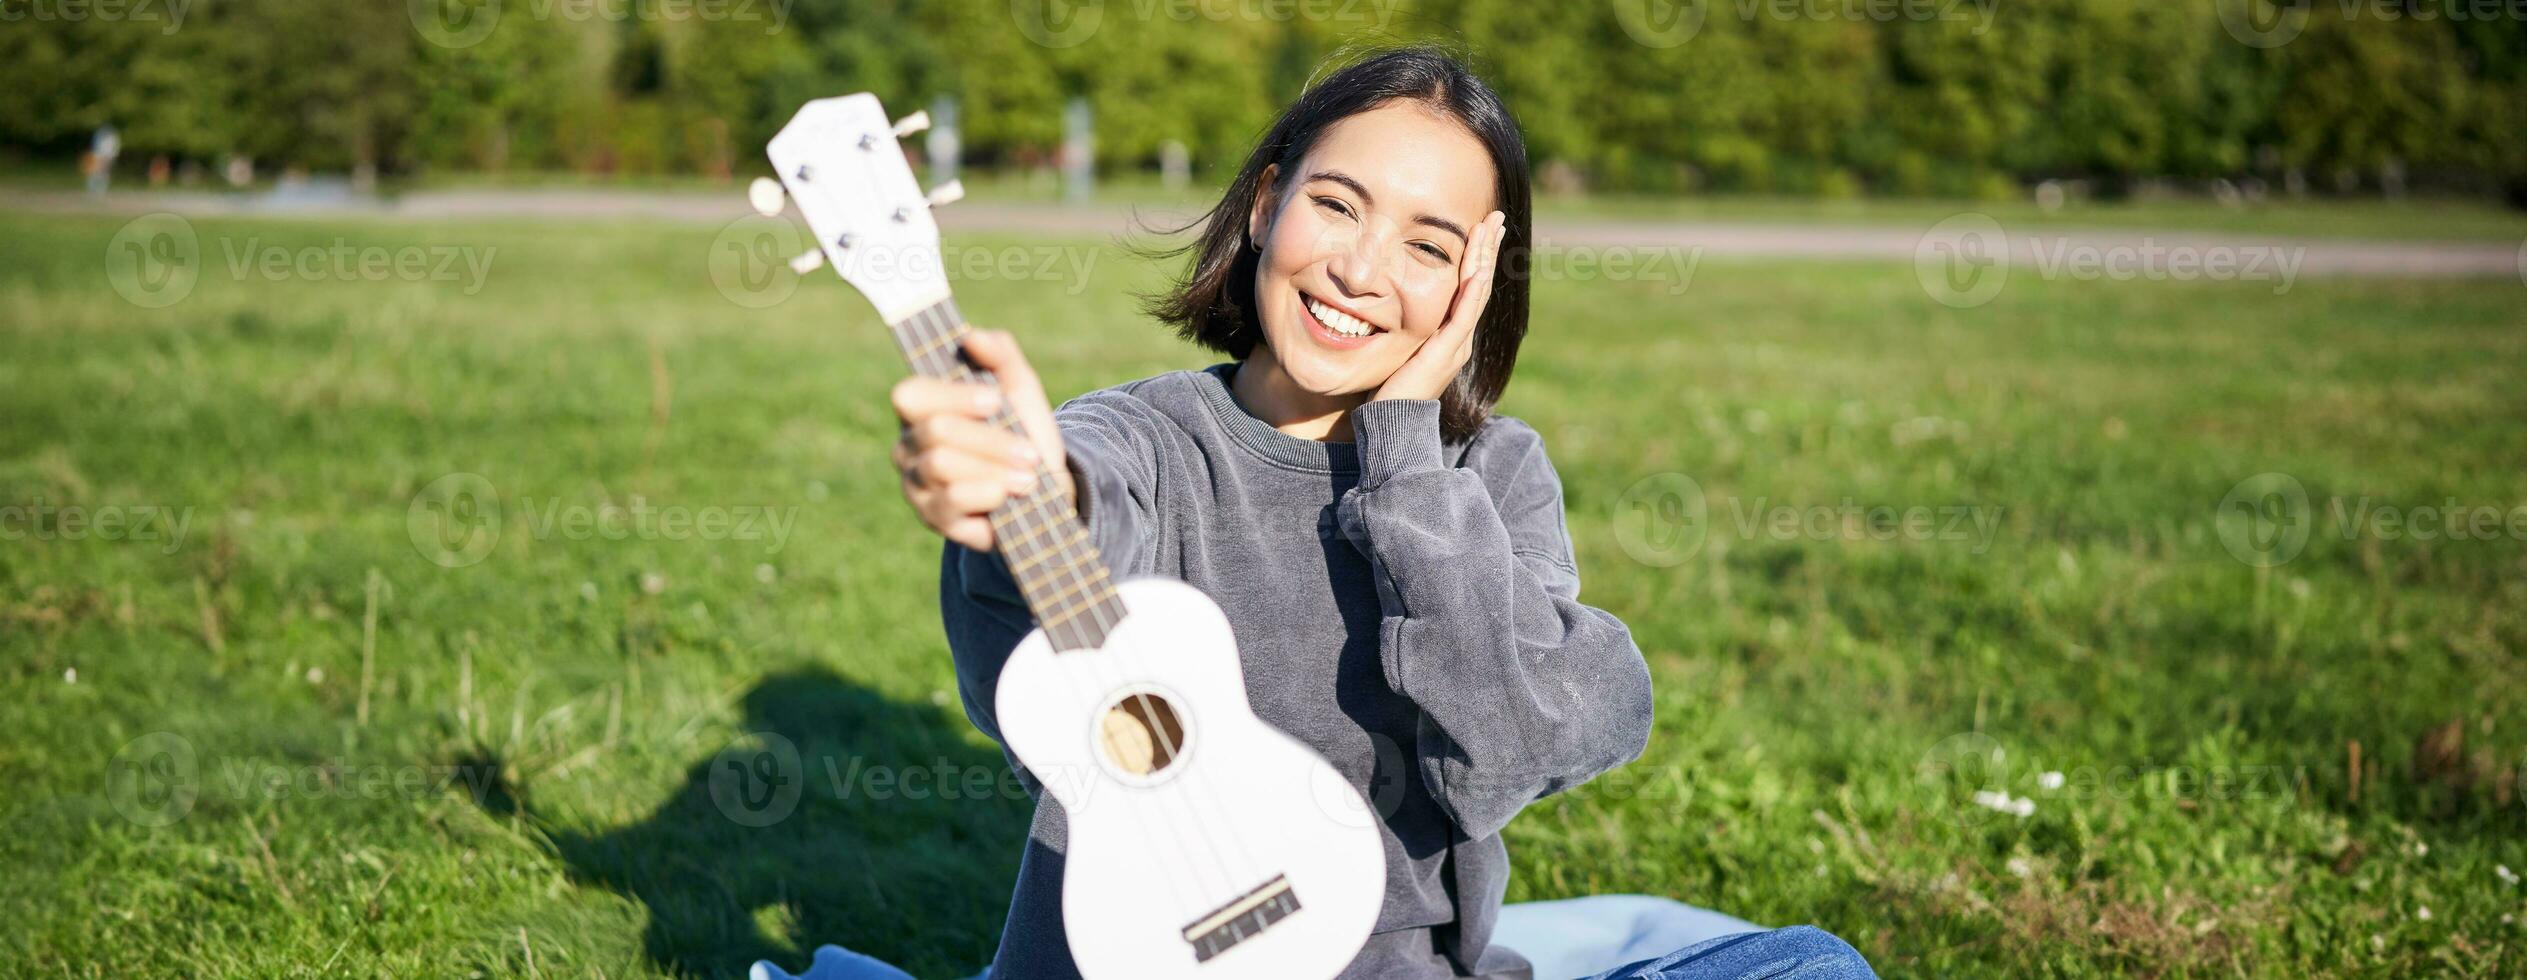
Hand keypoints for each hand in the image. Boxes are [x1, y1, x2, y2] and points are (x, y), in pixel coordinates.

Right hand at [888, 329, 1072, 551]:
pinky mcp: (931, 517)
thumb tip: (973, 336)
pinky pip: (951, 500)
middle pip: (937, 430)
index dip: (952, 396)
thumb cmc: (1023, 431)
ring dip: (995, 468)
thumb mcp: (1020, 388)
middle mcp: (909, 444)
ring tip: (1028, 477)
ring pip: (943, 464)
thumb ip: (1000, 355)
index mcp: (922, 408)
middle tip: (1030, 452)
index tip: (995, 401)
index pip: (911, 395)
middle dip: (991, 440)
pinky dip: (988, 494)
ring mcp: (916, 483)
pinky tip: (1008, 497)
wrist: (1046, 490)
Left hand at [1373, 210, 1507, 402]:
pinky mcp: (1445, 352)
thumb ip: (1404, 331)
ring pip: (1477, 292)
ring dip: (1484, 258)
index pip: (1469, 287)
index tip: (1482, 229)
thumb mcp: (1400, 352)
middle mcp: (1460, 337)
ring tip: (1491, 229)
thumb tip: (1385, 309)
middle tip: (1496, 217)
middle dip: (1487, 248)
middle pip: (1480, 283)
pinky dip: (1471, 290)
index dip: (1477, 257)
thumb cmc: (1390, 393)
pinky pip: (1463, 314)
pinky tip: (1477, 268)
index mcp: (1451, 335)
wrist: (1394, 426)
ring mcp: (1457, 344)